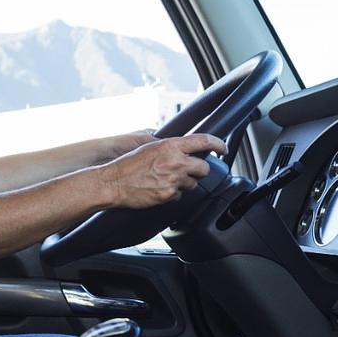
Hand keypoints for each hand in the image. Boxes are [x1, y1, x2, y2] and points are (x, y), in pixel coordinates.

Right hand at [103, 133, 227, 208]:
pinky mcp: (169, 194)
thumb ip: (170, 148)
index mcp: (171, 146)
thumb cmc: (128, 164)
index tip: (223, 148)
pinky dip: (172, 194)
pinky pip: (179, 195)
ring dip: (184, 183)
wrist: (114, 183)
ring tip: (166, 180)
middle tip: (189, 171)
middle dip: (198, 171)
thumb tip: (185, 149)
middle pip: (204, 168)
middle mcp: (175, 161)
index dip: (218, 144)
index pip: (204, 141)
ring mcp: (173, 179)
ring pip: (193, 184)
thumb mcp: (150, 147)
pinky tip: (159, 189)